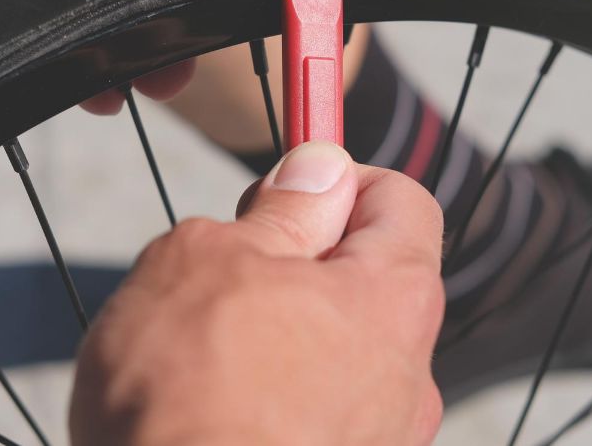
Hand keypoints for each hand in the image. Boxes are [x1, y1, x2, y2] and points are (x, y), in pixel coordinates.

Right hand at [70, 142, 445, 444]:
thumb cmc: (184, 397)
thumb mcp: (210, 259)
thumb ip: (280, 210)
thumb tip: (321, 173)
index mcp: (392, 300)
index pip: (404, 201)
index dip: (343, 177)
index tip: (287, 186)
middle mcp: (408, 376)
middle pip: (370, 281)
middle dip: (301, 263)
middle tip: (229, 272)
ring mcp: (383, 441)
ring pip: (338, 351)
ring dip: (284, 335)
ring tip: (208, 355)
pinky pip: (319, 415)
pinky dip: (275, 400)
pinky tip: (216, 412)